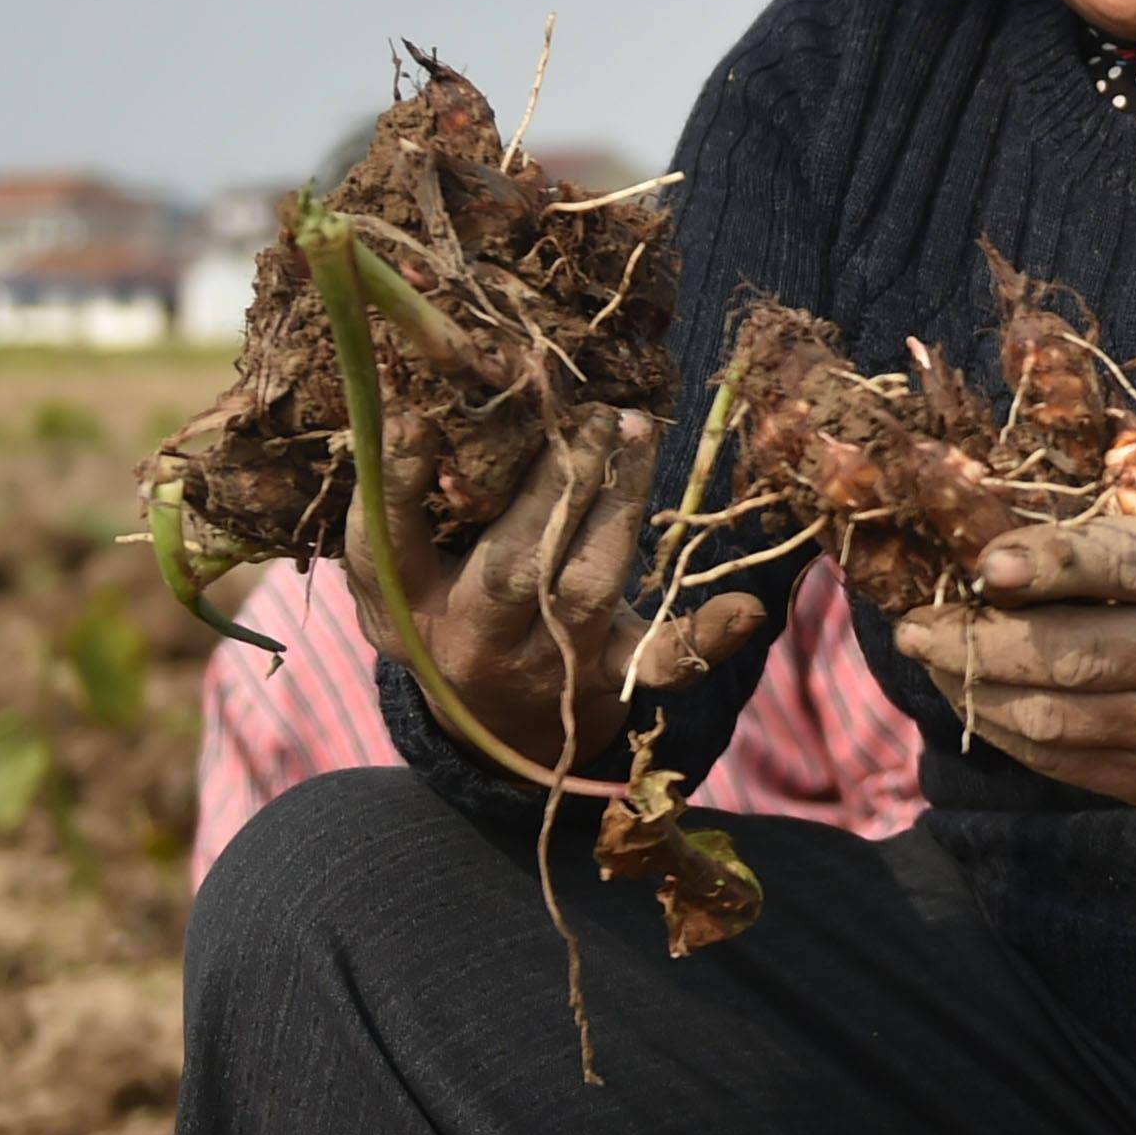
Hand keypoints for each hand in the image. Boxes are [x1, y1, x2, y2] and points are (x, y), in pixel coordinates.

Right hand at [350, 407, 772, 773]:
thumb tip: (415, 407)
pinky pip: (659, 664)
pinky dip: (705, 638)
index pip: (386, 542)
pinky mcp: (608, 679)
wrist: (489, 726)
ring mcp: (547, 665)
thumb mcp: (398, 570)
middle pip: (514, 561)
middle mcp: (473, 639)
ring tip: (633, 432)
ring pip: (586, 588)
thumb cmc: (440, 607)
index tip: (414, 419)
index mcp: (405, 603)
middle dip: (554, 480)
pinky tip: (748, 609)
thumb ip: (400, 507)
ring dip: (616, 505)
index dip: (397, 483)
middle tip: (586, 412)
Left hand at [903, 501, 1135, 815]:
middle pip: (1071, 657)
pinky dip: (1001, 725)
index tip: (984, 565)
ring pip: (1050, 719)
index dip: (1052, 565)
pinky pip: (1056, 760)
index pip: (1125, 568)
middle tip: (913, 624)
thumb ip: (1092, 509)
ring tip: (931, 655)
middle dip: (976, 643)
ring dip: (974, 688)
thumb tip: (973, 490)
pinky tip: (974, 690)